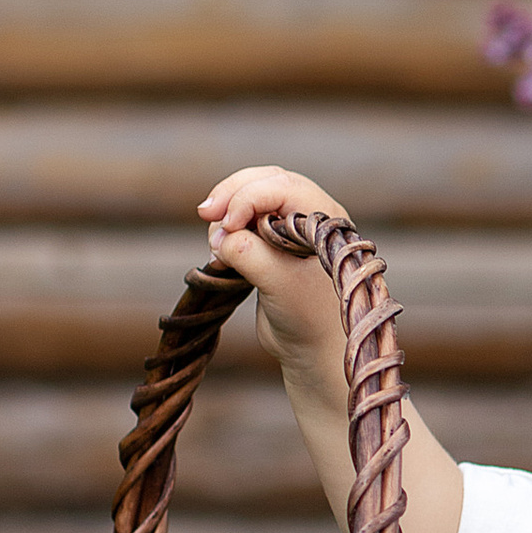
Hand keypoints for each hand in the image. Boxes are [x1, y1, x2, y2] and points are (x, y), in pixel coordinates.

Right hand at [198, 165, 347, 377]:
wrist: (313, 351)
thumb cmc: (309, 319)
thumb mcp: (279, 284)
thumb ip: (249, 254)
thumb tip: (220, 236)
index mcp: (326, 218)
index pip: (283, 187)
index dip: (248, 198)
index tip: (226, 226)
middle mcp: (311, 215)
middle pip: (265, 181)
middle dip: (232, 194)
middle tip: (205, 214)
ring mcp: (291, 227)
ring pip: (251, 196)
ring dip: (226, 212)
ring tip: (216, 245)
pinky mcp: (272, 242)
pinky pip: (245, 219)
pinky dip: (226, 227)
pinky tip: (218, 248)